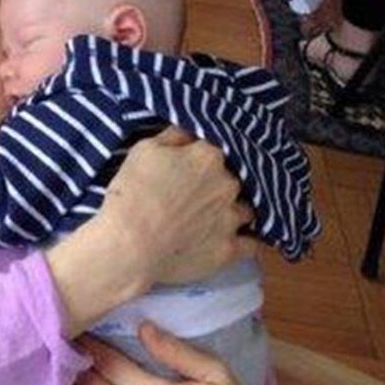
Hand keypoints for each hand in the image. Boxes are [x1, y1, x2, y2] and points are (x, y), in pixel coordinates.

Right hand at [97, 127, 256, 290]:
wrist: (130, 249)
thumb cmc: (132, 196)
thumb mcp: (143, 151)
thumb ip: (173, 136)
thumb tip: (189, 134)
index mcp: (208, 156)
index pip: (214, 150)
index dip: (200, 159)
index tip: (188, 168)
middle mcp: (228, 184)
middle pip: (232, 179)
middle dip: (218, 185)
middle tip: (195, 196)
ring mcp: (232, 218)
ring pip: (246, 210)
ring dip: (233, 212)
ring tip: (214, 220)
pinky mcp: (230, 250)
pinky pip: (254, 246)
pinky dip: (251, 243)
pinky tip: (246, 242)